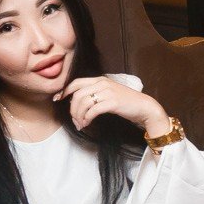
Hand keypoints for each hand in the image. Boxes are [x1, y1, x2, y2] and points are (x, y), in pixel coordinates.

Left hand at [55, 76, 170, 135]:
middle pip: (77, 95)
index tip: (58, 100)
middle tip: (74, 120)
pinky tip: (87, 124)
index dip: (65, 91)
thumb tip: (79, 103)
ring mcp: (108, 92)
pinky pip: (93, 111)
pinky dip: (87, 119)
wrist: (144, 107)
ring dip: (78, 116)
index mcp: (100, 80)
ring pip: (83, 103)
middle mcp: (102, 83)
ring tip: (81, 124)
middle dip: (72, 109)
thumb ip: (96, 93)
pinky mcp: (112, 102)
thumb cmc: (126, 103)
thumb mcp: (109, 93)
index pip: (76, 82)